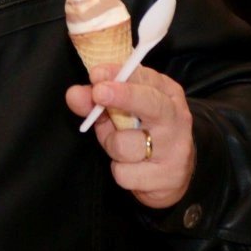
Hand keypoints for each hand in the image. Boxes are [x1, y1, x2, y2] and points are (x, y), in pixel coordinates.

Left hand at [64, 64, 197, 209]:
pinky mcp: (167, 177)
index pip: (144, 77)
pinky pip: (125, 173)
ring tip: (121, 147)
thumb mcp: (121, 111)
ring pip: (125, 144)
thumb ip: (98, 100)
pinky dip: (120, 171)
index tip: (96, 74)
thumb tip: (75, 94)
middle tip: (99, 92)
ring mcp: (174, 148)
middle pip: (151, 104)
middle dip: (124, 96)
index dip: (118, 74)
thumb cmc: (141, 132)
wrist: (173, 171)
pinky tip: (132, 167)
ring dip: (111, 145)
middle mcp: (175, 118)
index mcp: (166, 93)